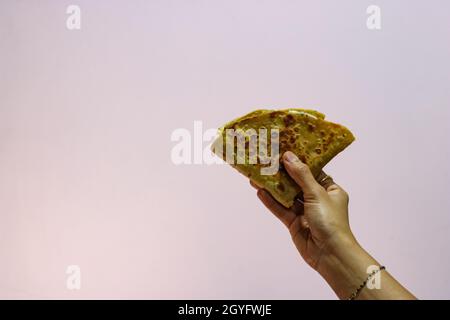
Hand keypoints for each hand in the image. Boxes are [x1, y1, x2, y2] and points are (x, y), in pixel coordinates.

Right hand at [253, 151, 355, 270]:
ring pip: (286, 196)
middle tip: (266, 162)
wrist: (330, 254)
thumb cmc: (331, 221)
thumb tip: (288, 157)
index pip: (312, 171)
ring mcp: (305, 212)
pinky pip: (281, 209)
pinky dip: (271, 201)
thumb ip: (301, 175)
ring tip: (257, 175)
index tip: (284, 151)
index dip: (298, 162)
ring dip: (273, 187)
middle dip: (281, 174)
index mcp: (330, 190)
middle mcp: (318, 199)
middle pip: (296, 183)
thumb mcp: (317, 193)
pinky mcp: (294, 223)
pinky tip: (260, 192)